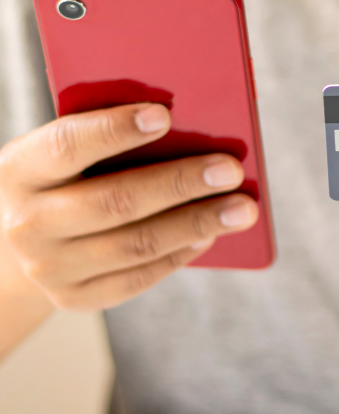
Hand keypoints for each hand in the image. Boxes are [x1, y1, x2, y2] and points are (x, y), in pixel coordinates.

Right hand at [0, 104, 257, 310]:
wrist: (13, 246)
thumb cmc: (60, 183)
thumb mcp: (62, 156)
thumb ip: (104, 140)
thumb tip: (184, 128)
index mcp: (20, 170)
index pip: (67, 145)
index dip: (115, 130)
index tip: (165, 115)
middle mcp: (28, 223)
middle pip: (116, 201)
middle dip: (181, 184)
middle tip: (231, 169)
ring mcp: (49, 268)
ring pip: (136, 245)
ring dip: (197, 224)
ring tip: (241, 208)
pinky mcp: (74, 298)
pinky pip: (139, 276)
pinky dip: (180, 253)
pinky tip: (210, 235)